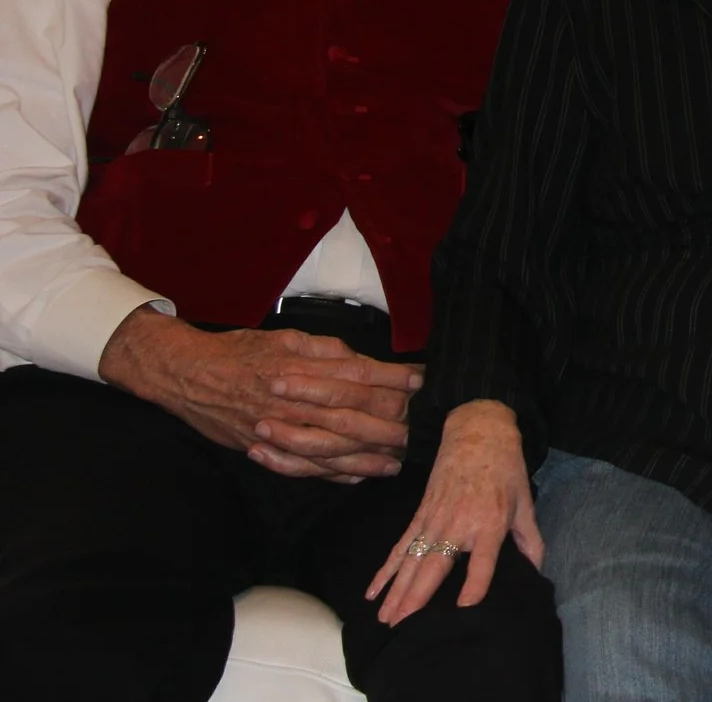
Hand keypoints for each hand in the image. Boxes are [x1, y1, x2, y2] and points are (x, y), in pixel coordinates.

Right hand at [97, 308, 422, 481]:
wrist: (188, 374)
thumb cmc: (241, 351)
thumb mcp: (287, 338)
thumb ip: (327, 351)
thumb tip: (363, 362)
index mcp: (300, 368)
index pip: (357, 376)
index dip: (392, 379)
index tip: (421, 381)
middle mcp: (291, 401)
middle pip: (350, 417)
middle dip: (389, 425)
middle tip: (418, 431)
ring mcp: (276, 429)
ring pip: (330, 449)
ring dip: (365, 459)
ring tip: (395, 463)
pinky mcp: (262, 448)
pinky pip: (301, 468)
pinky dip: (329, 474)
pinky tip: (353, 477)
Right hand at [366, 401, 538, 625]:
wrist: (478, 432)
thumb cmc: (506, 469)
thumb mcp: (525, 502)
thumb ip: (530, 539)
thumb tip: (535, 571)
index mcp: (490, 523)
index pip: (482, 560)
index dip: (475, 584)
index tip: (463, 607)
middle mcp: (459, 524)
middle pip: (435, 565)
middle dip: (417, 597)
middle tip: (402, 627)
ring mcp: (435, 519)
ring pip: (412, 560)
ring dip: (396, 590)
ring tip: (385, 618)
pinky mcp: (421, 514)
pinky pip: (400, 546)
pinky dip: (385, 569)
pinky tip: (372, 591)